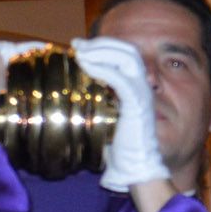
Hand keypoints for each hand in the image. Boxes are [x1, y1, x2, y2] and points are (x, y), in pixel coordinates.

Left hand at [69, 37, 169, 192]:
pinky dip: (104, 68)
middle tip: (77, 44)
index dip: (103, 46)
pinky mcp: (138, 106)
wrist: (137, 168)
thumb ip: (95, 99)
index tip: (79, 46)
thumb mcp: (103, 115)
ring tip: (81, 51)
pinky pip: (123, 80)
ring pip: (128, 59)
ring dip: (102, 50)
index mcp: (135, 87)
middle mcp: (142, 87)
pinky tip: (86, 65)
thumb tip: (68, 89)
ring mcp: (142, 95)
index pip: (124, 55)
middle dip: (101, 44)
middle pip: (127, 51)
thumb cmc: (116, 145)